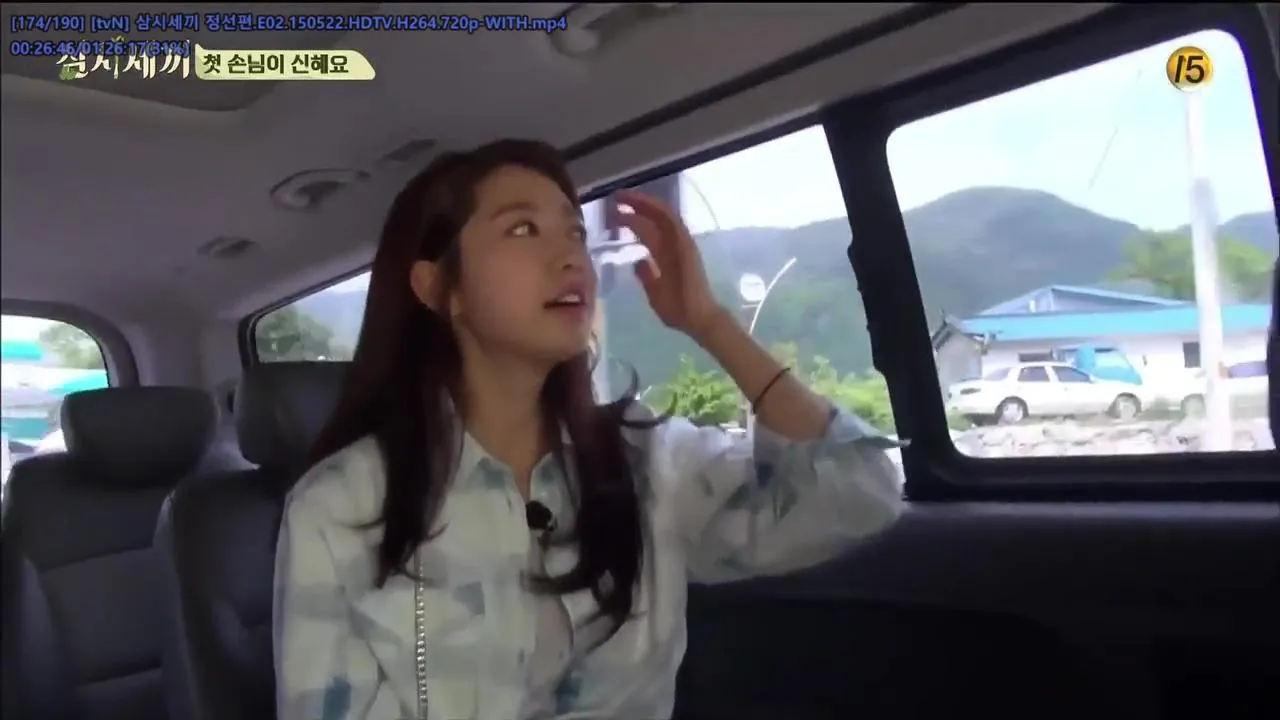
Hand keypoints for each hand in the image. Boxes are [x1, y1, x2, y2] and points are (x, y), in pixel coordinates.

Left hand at [612, 190, 729, 341]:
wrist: (697, 318)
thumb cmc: (677, 309)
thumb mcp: (654, 292)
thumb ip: (646, 276)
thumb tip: (637, 262)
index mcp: (665, 255)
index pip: (647, 230)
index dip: (631, 219)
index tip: (614, 212)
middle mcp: (673, 245)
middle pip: (653, 218)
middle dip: (635, 206)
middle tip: (615, 196)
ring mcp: (681, 243)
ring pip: (662, 215)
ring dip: (644, 203)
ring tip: (624, 196)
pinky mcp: (686, 245)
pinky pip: (672, 222)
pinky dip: (659, 211)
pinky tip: (643, 203)